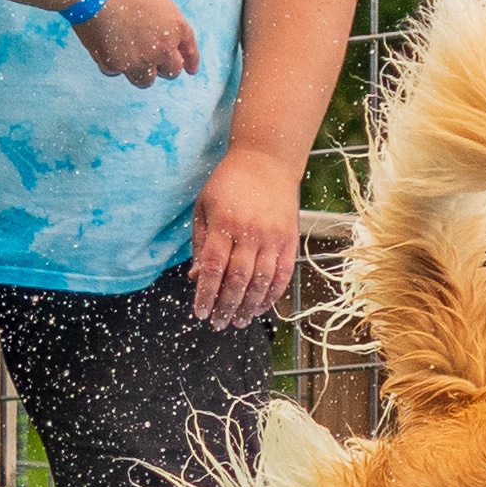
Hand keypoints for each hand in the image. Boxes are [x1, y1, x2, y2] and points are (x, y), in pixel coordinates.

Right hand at [71, 0, 200, 87]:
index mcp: (176, 26)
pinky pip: (115, 72)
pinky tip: (103, 46)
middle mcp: (163, 48)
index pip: (189, 51)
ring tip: (126, 57)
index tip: (189, 69)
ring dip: (138, 71)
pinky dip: (110, 63)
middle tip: (149, 58)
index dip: (190, 61)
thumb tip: (155, 28)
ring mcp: (140, 59)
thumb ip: (160, 17)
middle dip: (162, 66)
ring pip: (145, 80)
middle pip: (171, 71)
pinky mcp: (114, 65)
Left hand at [189, 147, 302, 329]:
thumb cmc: (229, 184)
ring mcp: (273, 238)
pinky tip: (260, 306)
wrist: (267, 162)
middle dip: (226, 306)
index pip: (214, 267)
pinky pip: (282, 275)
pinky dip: (271, 294)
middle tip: (218, 323)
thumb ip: (201, 243)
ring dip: (249, 306)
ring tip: (239, 321)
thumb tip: (196, 276)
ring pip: (262, 282)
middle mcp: (250, 233)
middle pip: (238, 280)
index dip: (206, 294)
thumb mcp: (205, 207)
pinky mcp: (289, 241)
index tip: (200, 312)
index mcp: (225, 224)